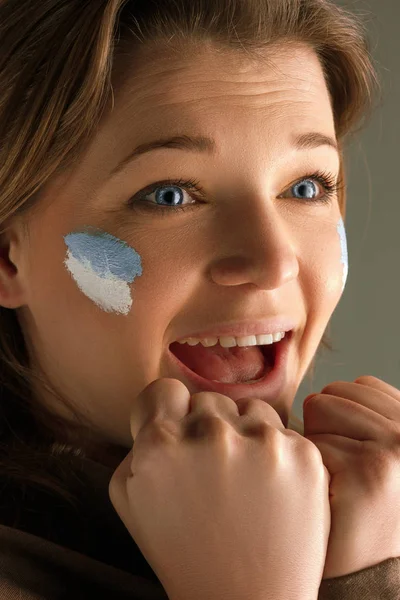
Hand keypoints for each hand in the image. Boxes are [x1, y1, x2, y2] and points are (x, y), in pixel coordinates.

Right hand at [109, 378, 330, 599]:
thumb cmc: (184, 552)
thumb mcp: (130, 498)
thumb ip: (138, 444)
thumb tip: (159, 413)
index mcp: (161, 444)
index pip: (165, 391)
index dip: (169, 413)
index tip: (178, 433)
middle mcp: (211, 434)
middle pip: (209, 400)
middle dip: (207, 428)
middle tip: (213, 473)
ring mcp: (261, 442)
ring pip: (249, 410)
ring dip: (245, 435)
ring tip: (244, 482)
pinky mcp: (302, 454)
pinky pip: (283, 432)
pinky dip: (277, 455)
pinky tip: (271, 490)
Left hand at [303, 375, 399, 579]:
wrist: (368, 575)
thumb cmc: (363, 510)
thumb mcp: (381, 455)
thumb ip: (369, 418)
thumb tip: (329, 391)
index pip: (360, 385)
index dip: (342, 416)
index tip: (352, 453)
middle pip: (335, 395)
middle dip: (326, 428)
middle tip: (342, 472)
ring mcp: (394, 452)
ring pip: (320, 411)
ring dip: (316, 446)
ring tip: (336, 482)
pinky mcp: (368, 473)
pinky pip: (311, 444)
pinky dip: (309, 470)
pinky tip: (329, 499)